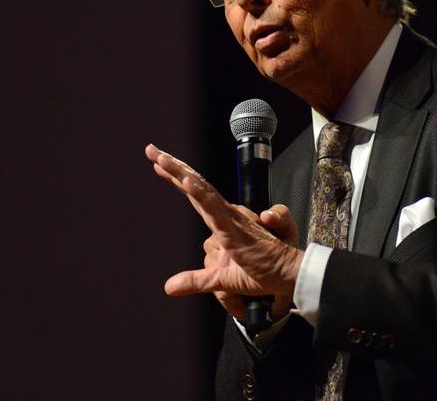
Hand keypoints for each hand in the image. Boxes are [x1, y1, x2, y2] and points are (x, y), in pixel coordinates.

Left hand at [145, 143, 303, 301]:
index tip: (158, 163)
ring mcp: (229, 219)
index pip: (194, 195)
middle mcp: (224, 214)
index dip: (177, 177)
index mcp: (220, 221)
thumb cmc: (259, 272)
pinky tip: (187, 182)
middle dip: (172, 167)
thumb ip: (194, 280)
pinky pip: (214, 209)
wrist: (285, 276)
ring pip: (202, 191)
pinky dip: (201, 194)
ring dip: (181, 174)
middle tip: (151, 150)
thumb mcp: (218, 281)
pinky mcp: (234, 229)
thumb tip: (168, 287)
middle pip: (194, 185)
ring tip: (161, 159)